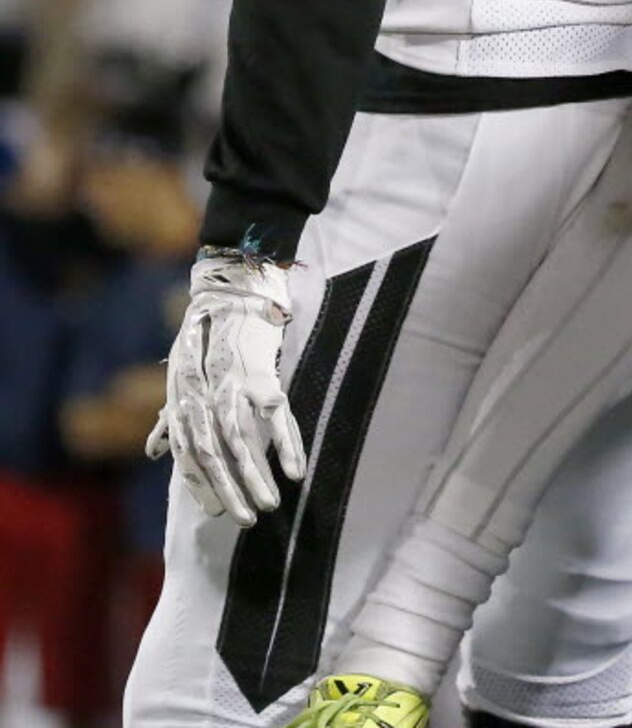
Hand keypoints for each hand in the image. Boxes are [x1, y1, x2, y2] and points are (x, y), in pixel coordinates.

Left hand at [148, 251, 305, 525]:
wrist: (231, 293)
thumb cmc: (203, 336)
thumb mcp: (178, 374)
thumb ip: (169, 416)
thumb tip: (153, 450)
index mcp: (183, 401)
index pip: (188, 453)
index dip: (200, 484)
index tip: (214, 511)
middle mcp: (203, 398)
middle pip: (213, 455)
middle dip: (228, 491)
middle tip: (243, 521)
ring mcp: (233, 387)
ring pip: (242, 443)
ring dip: (256, 478)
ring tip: (269, 506)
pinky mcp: (263, 375)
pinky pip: (276, 418)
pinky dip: (287, 446)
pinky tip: (296, 471)